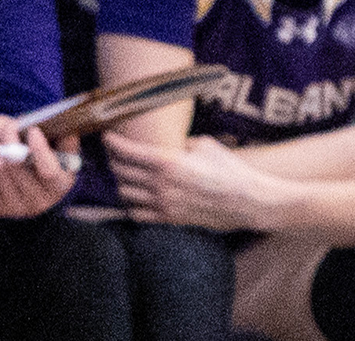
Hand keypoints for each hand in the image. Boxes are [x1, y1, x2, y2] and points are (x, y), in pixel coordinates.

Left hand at [0, 115, 76, 218]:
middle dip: (10, 138)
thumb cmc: (50, 164)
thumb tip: (66, 128)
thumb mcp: (64, 155)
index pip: (48, 171)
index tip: (33, 130)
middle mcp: (36, 202)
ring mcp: (12, 206)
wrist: (32, 191)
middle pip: (15, 165)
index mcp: (58, 187)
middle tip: (10, 124)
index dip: (40, 149)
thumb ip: (66, 142)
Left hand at [106, 131, 276, 230]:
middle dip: (114, 160)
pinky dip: (131, 204)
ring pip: (124, 193)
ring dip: (122, 182)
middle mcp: (160, 184)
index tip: (107, 137)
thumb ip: (181, 144)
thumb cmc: (230, 170)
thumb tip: (171, 145)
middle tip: (116, 154)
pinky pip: (135, 213)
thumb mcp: (206, 145)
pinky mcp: (167, 218)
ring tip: (127, 175)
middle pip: (120, 171)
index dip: (113, 142)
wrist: (247, 200)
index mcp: (169, 162)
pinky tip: (137, 197)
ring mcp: (162, 203)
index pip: (128, 151)